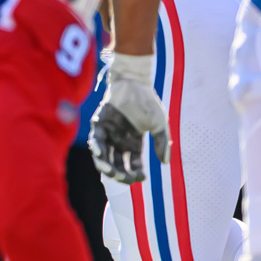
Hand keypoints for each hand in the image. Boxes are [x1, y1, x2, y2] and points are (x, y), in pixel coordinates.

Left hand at [89, 54, 167, 184]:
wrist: (135, 82)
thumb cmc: (148, 102)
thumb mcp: (159, 125)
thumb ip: (162, 143)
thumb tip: (165, 163)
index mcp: (133, 143)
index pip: (132, 165)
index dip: (136, 174)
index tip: (141, 178)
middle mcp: (119, 141)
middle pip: (116, 165)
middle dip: (120, 175)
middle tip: (124, 178)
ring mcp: (108, 134)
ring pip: (103, 157)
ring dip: (105, 167)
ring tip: (111, 171)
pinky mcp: (98, 124)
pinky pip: (95, 140)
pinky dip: (96, 148)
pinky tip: (101, 154)